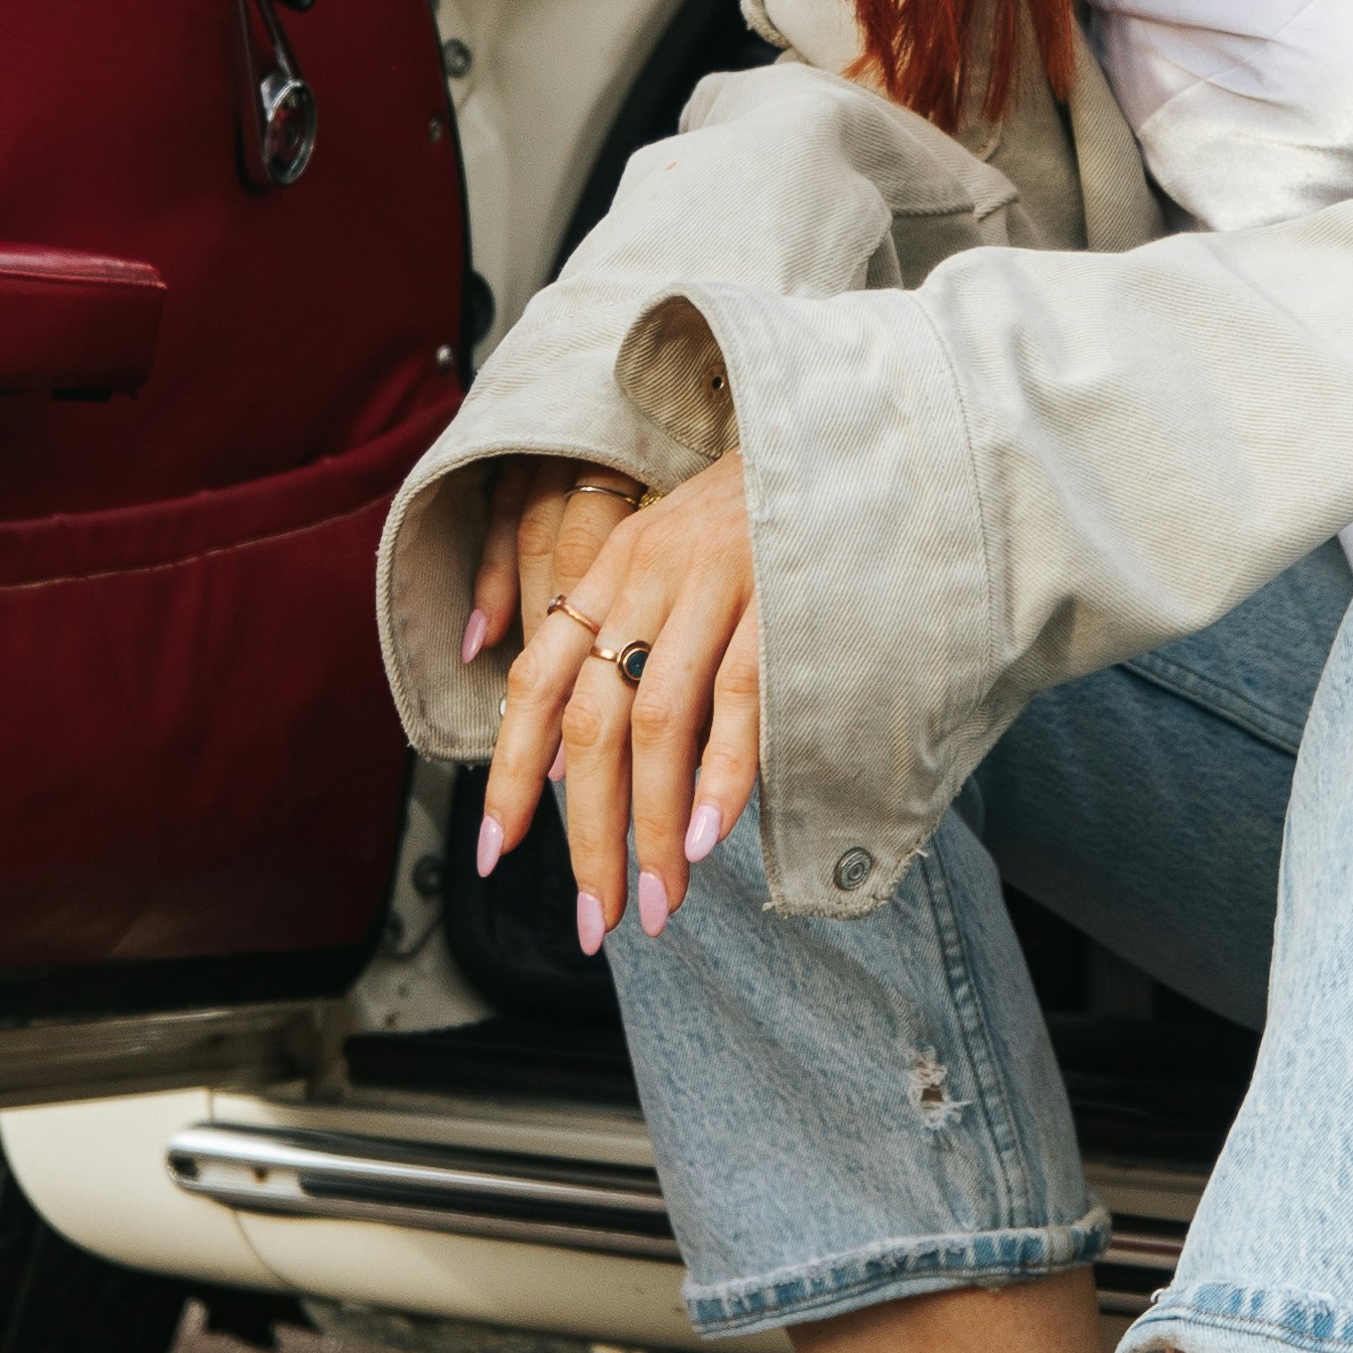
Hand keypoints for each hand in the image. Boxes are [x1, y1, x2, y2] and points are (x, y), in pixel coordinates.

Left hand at [463, 454, 761, 953]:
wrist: (858, 432)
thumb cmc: (770, 518)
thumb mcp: (677, 563)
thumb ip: (626, 646)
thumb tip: (572, 768)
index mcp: (614, 567)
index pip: (537, 681)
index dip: (510, 772)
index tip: (493, 855)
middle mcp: (651, 573)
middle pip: (593, 723)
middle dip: (586, 837)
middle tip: (594, 921)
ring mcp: (717, 583)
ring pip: (658, 725)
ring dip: (652, 829)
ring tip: (658, 903)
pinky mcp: (783, 598)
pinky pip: (738, 701)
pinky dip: (719, 777)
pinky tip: (706, 839)